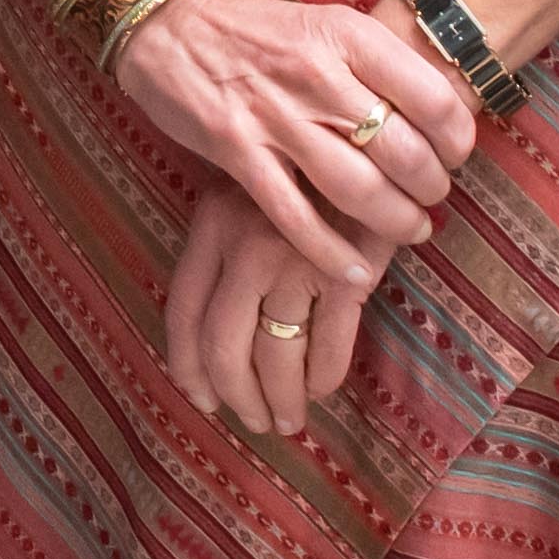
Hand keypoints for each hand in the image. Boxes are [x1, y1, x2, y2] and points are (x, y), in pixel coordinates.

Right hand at [99, 0, 473, 294]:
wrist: (168, 21)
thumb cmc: (256, 27)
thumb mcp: (323, 22)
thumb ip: (372, 64)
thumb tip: (434, 113)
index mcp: (346, 35)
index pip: (432, 97)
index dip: (457, 138)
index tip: (456, 154)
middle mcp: (317, 75)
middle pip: (403, 151)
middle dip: (431, 187)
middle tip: (433, 197)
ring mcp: (275, 117)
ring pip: (358, 190)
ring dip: (396, 222)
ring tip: (411, 230)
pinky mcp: (239, 153)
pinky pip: (295, 217)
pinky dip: (331, 253)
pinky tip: (356, 272)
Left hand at [165, 170, 368, 436]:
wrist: (375, 137)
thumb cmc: (310, 171)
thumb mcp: (252, 195)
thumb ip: (230, 248)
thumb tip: (220, 331)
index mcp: (211, 224)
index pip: (183, 311)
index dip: (188, 367)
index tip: (202, 399)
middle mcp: (244, 245)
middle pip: (225, 345)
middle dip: (237, 396)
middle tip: (255, 421)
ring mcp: (295, 259)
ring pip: (277, 354)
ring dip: (283, 398)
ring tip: (290, 419)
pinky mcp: (346, 272)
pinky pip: (328, 345)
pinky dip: (323, 377)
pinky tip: (323, 387)